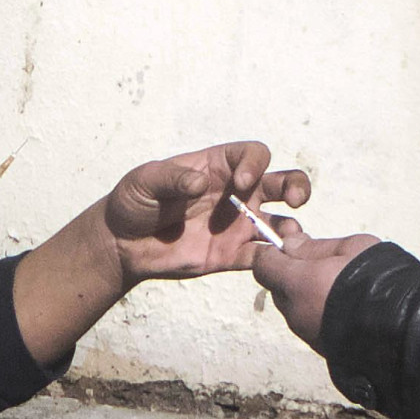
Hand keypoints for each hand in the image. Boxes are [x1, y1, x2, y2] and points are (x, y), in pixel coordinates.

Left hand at [101, 142, 312, 281]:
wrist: (122, 243)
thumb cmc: (134, 200)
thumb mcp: (145, 181)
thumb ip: (172, 178)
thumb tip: (200, 183)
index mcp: (219, 167)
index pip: (254, 154)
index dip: (255, 164)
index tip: (240, 182)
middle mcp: (237, 193)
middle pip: (281, 182)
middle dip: (297, 186)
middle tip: (296, 200)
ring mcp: (237, 225)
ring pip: (280, 222)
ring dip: (292, 228)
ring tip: (291, 238)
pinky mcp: (231, 254)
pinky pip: (261, 256)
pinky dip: (273, 260)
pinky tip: (275, 264)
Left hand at [251, 230, 379, 347]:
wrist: (401, 327)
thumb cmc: (377, 279)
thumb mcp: (349, 248)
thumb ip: (314, 247)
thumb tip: (290, 245)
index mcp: (296, 283)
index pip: (263, 264)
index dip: (274, 252)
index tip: (293, 244)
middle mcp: (294, 311)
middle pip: (278, 287)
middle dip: (291, 273)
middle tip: (321, 264)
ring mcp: (306, 332)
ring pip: (294, 307)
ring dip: (306, 295)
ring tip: (338, 286)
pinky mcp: (320, 347)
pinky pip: (310, 323)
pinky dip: (319, 313)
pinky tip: (344, 306)